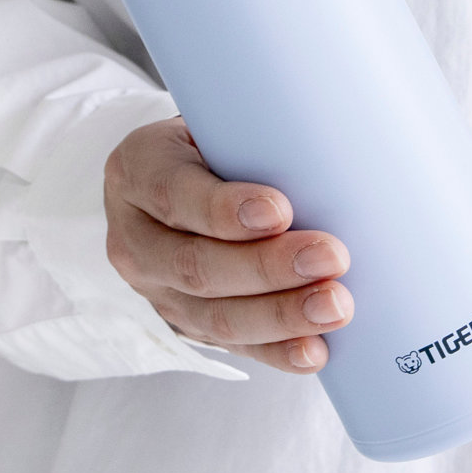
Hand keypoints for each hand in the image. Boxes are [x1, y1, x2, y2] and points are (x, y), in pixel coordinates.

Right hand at [103, 114, 353, 373]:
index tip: (281, 210)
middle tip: (331, 257)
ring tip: (335, 306)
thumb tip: (338, 140)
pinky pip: (230, 345)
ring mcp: (155, 289)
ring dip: (280, 315)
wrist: (174, 177)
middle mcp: (133, 236)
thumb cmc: (213, 141)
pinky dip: (275, 351)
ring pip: (214, 315)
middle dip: (268, 267)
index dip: (225, 209)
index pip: (174, 194)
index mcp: (137, 170)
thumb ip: (253, 133)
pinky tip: (313, 351)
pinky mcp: (183, 323)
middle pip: (196, 264)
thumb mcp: (214, 121)